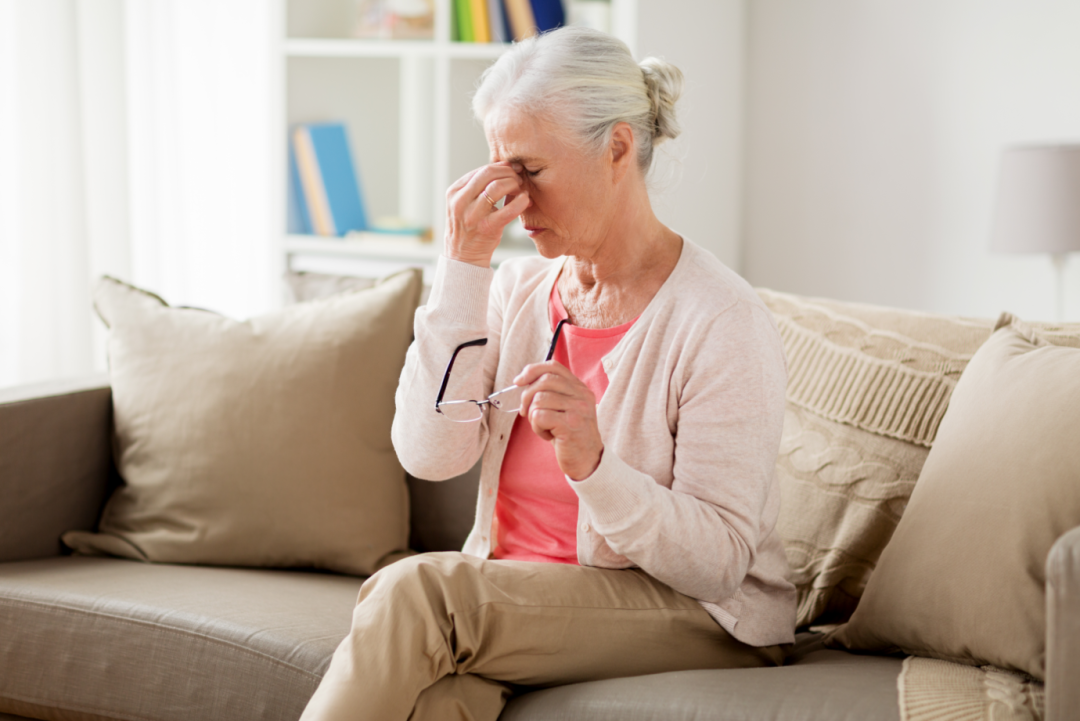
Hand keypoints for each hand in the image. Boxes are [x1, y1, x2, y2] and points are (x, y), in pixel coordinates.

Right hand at [445, 162, 530, 266]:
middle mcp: (461, 201)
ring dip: (514, 184)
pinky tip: (526, 200)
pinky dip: (521, 201)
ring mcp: (473, 215)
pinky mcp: (487, 228)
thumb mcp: (464, 204)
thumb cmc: (469, 228)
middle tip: (519, 178)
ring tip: (521, 189)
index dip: (500, 167)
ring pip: (497, 187)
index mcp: (454, 192)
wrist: (463, 257)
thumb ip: (477, 187)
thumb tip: (505, 168)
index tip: (512, 169)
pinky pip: (508, 210)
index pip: (481, 170)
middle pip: (488, 173)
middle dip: (508, 173)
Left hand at [514, 361, 603, 480]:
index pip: (553, 367)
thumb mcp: (565, 409)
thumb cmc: (571, 435)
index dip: (532, 370)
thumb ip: (552, 393)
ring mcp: (578, 409)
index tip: (519, 381)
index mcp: (580, 388)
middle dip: (527, 395)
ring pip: (540, 399)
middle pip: (544, 380)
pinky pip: (539, 416)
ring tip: (544, 427)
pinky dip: (537, 427)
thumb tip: (523, 381)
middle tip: (526, 412)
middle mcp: (582, 395)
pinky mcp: (570, 425)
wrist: (588, 461)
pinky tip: (547, 435)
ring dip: (534, 416)